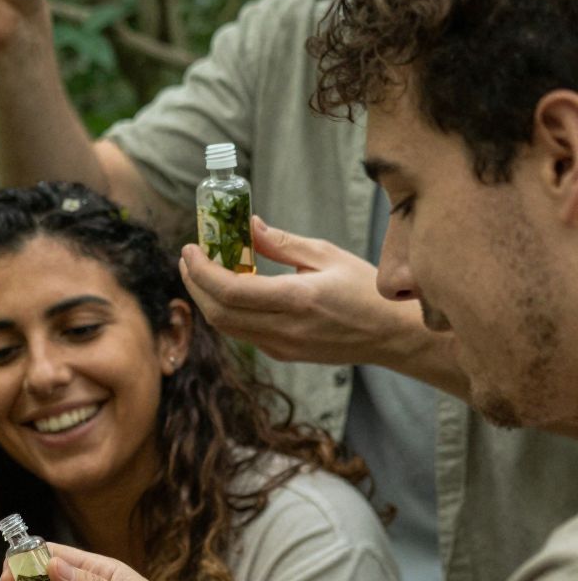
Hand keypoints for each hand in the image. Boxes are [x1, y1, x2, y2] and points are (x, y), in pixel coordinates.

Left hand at [179, 218, 423, 367]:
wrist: (390, 335)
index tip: (191, 249)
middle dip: (195, 284)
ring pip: (227, 327)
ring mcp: (282, 347)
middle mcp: (286, 329)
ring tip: (204, 270)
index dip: (202, 271)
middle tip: (190, 258)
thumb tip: (247, 225)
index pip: (231, 291)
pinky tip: (230, 289)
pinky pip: (243, 333)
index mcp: (298, 299)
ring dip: (207, 298)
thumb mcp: (326, 255)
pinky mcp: (282, 354)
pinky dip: (227, 310)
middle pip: (219, 314)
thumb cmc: (365, 289)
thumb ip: (281, 243)